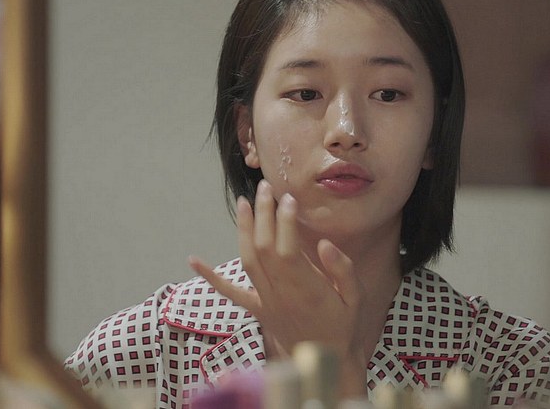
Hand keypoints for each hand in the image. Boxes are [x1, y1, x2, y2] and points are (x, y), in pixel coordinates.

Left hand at [189, 179, 368, 396]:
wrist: (325, 363)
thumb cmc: (344, 327)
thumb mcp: (356, 299)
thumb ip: (342, 270)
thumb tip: (325, 244)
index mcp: (306, 288)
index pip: (287, 248)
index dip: (284, 221)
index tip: (288, 198)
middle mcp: (281, 292)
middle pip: (264, 247)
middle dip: (263, 214)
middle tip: (265, 187)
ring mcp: (266, 301)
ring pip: (248, 260)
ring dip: (244, 230)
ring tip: (244, 203)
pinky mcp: (258, 309)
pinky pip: (230, 292)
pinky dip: (210, 276)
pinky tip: (193, 261)